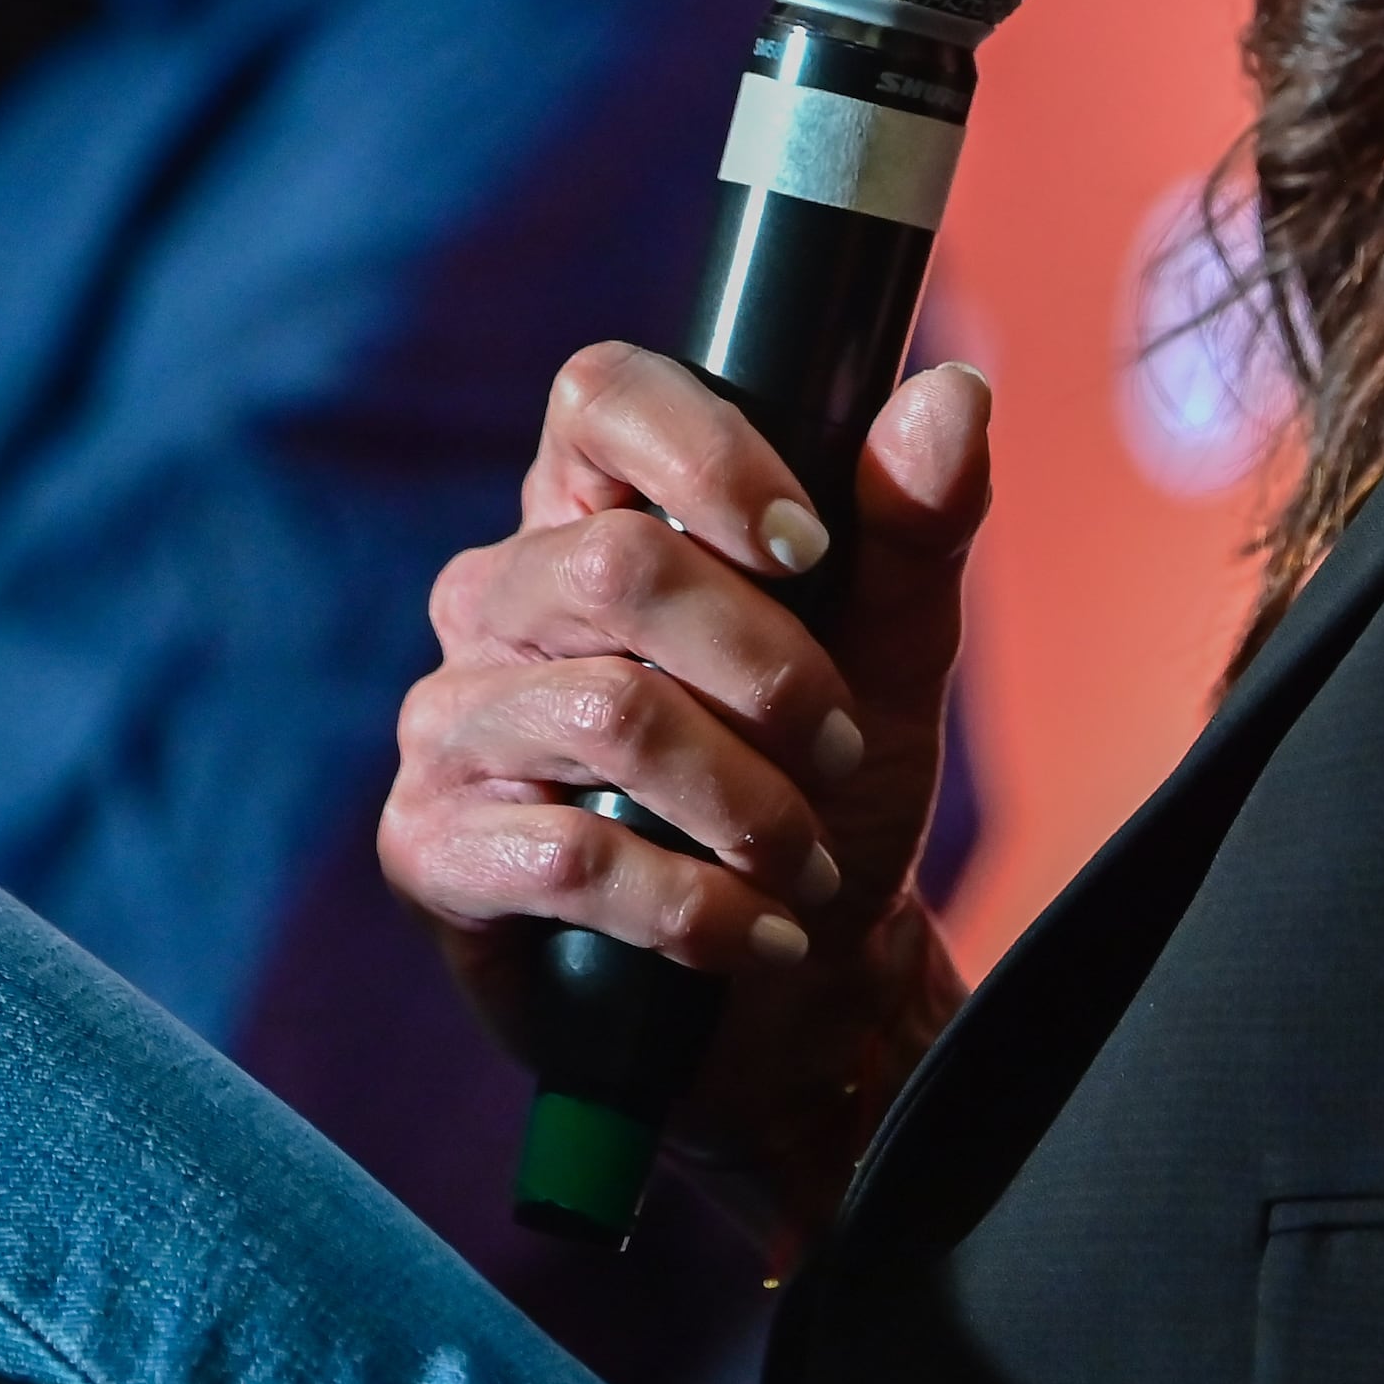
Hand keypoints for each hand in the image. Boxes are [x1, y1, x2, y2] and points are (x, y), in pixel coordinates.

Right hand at [382, 346, 991, 1228]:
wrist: (791, 988)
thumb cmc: (822, 786)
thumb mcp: (891, 653)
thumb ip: (914, 525)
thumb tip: (953, 395)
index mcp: (592, 509)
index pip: (603, 397)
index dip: (708, 455)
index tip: (811, 549)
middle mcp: (498, 596)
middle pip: (619, 567)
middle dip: (767, 669)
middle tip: (837, 746)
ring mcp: (451, 720)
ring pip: (607, 715)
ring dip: (747, 802)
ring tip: (806, 859)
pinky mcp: (429, 846)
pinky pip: (568, 857)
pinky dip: (696, 906)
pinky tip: (756, 935)